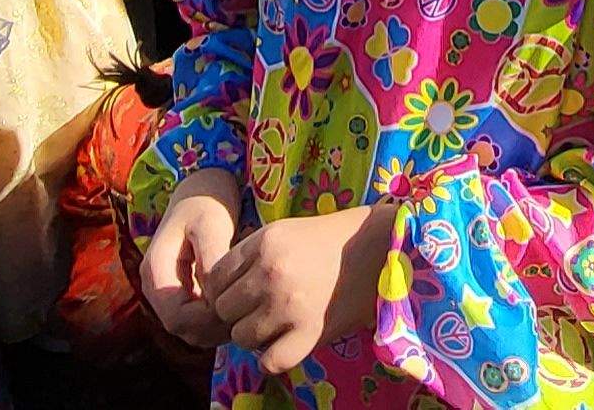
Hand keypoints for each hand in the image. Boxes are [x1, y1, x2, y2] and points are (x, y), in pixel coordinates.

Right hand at [139, 170, 242, 347]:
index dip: (207, 320)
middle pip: (183, 329)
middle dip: (215, 327)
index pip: (177, 318)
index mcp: (155, 270)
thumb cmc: (207, 202)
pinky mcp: (183, 295)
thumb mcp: (211, 224)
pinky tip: (242, 306)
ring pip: (192, 330)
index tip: (237, 306)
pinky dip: (219, 321)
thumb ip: (211, 259)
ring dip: (219, 327)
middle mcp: (156, 288)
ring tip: (249, 310)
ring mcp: (167, 294)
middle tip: (250, 313)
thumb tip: (216, 296)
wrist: (202, 191)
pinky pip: (199, 322)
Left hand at [204, 202, 393, 372]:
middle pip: (223, 309)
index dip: (224, 288)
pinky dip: (273, 357)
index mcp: (263, 243)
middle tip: (261, 308)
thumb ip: (248, 257)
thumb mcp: (283, 232)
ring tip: (276, 323)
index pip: (215, 279)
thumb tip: (213, 295)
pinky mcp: (310, 332)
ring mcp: (290, 305)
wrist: (380, 250)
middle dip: (237, 312)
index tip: (242, 292)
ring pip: (241, 337)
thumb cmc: (328, 241)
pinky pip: (269, 361)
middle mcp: (272, 273)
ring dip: (254, 335)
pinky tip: (286, 343)